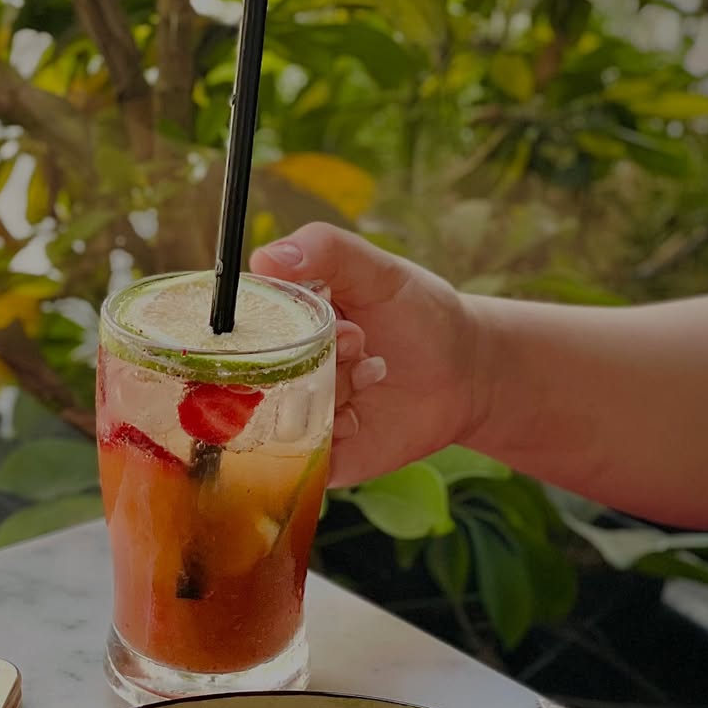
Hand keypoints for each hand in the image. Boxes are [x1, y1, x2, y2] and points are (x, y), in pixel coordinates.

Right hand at [250, 224, 481, 486]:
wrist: (465, 375)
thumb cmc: (419, 316)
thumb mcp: (378, 271)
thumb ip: (327, 251)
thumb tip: (263, 258)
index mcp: (283, 325)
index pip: (241, 328)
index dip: (271, 322)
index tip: (323, 310)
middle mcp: (281, 373)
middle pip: (258, 376)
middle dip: (308, 358)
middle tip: (357, 340)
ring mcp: (298, 416)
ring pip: (281, 416)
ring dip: (330, 391)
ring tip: (374, 370)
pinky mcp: (320, 456)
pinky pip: (302, 456)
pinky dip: (331, 435)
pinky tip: (362, 415)